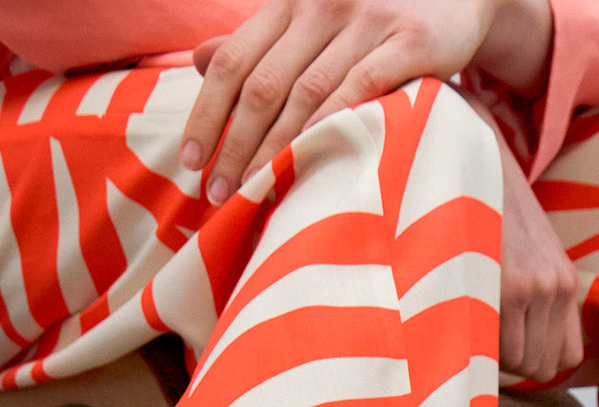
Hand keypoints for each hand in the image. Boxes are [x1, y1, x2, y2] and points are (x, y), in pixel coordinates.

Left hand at [183, 0, 501, 201]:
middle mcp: (321, 5)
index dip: (208, 114)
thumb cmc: (374, 18)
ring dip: (275, 150)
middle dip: (235, 145)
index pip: (235, 62)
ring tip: (253, 194)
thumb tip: (201, 61)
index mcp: (289, 1)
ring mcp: (366, 20)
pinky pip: (360, 89)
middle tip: (215, 195)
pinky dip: (332, 125)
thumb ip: (261, 42)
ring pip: (306, 94)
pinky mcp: (409, 40)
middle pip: (263, 85)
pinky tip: (309, 161)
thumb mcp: (313, 19)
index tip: (190, 162)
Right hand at [487, 113, 582, 382]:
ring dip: (490, 354)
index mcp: (563, 278)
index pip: (565, 358)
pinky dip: (475, 346)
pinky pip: (495, 352)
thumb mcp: (518, 245)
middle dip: (510, 361)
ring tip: (468, 316)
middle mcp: (556, 287)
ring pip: (517, 365)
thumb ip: (528, 289)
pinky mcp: (504, 289)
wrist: (461, 143)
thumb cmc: (478, 196)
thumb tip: (515, 345)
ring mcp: (533, 289)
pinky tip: (457, 312)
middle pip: (540, 368)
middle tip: (481, 330)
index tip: (505, 344)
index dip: (533, 358)